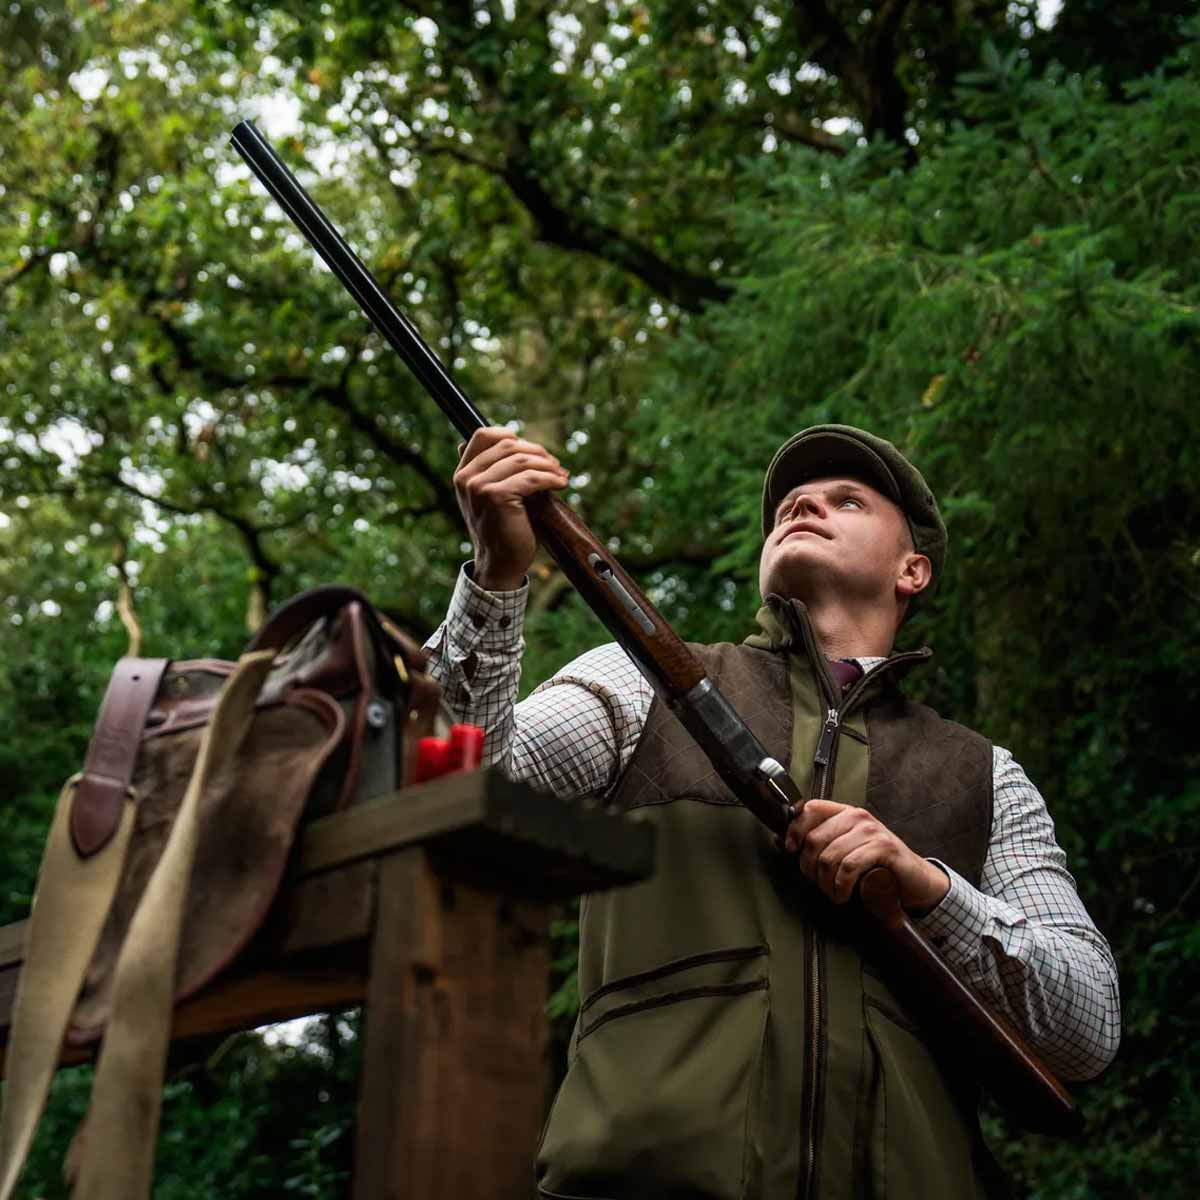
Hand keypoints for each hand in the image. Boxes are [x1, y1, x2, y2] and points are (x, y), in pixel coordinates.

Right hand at [453, 427, 569, 590]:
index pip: (484, 435)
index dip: (511, 436)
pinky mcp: (497, 496)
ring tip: (561, 475)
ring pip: (522, 459)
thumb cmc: (502, 530)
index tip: (532, 452)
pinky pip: (532, 477)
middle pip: (508, 444)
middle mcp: (466, 477)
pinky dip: (551, 478)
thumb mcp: (492, 496)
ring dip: (548, 465)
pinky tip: (562, 484)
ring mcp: (479, 486)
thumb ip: (495, 470)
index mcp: (463, 473)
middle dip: (537, 451)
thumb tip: (509, 440)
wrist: (499, 563)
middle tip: (555, 465)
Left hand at [783, 799, 948, 912]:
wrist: (914, 881)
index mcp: (845, 813)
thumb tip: (781, 842)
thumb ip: (820, 845)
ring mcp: (872, 831)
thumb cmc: (875, 867)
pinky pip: (849, 867)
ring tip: (833, 893)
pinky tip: (843, 894)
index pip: (810, 809)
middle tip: (818, 884)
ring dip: (826, 883)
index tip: (791, 850)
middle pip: (814, 839)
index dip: (795, 829)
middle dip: (809, 868)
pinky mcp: (884, 848)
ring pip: (829, 856)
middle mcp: (857, 817)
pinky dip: (841, 886)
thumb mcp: (845, 851)